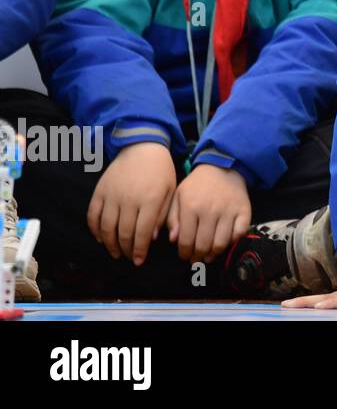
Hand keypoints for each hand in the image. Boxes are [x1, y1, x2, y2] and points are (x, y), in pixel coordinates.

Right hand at [87, 142, 175, 265]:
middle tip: (128, 258)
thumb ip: (164, 216)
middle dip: (126, 250)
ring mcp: (112, 195)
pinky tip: (101, 239)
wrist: (142, 147)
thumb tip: (152, 238)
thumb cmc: (161, 171)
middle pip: (123, 233)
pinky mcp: (100, 191)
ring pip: (106, 227)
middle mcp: (129, 199)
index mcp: (151, 199)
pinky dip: (95, 230)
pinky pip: (93, 215)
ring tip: (116, 253)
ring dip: (110, 244)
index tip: (139, 261)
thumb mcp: (171, 192)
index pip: (142, 232)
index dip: (140, 250)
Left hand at [167, 163, 251, 263]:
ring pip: (221, 243)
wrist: (223, 166)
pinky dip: (232, 242)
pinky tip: (225, 242)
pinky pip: (239, 234)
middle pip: (203, 245)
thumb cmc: (197, 184)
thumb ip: (172, 218)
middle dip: (198, 257)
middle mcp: (210, 210)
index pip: (185, 240)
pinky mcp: (244, 211)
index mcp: (191, 207)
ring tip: (209, 255)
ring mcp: (229, 211)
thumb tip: (173, 240)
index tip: (184, 256)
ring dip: (214, 254)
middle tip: (196, 259)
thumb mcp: (178, 196)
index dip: (184, 253)